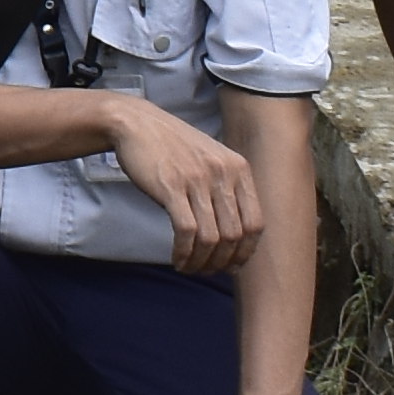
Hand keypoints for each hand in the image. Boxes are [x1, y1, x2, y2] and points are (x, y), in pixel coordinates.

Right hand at [102, 99, 265, 270]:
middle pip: (234, 235)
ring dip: (201, 262)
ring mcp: (197, 179)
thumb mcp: (212, 160)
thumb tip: (235, 236)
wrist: (137, 124)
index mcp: (238, 168)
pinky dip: (184, 252)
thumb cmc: (173, 147)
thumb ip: (227, 189)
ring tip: (190, 267)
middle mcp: (223, 173)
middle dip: (221, 262)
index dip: (246, 252)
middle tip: (207, 270)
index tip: (232, 265)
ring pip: (211, 238)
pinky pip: (186, 231)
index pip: (255, 223)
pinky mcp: (171, 186)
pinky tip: (178, 259)